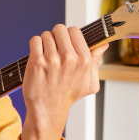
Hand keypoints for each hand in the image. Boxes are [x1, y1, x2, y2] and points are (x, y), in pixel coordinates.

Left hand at [20, 24, 107, 139]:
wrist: (48, 110)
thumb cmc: (68, 96)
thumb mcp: (90, 83)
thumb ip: (96, 61)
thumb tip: (103, 44)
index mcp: (84, 60)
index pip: (75, 31)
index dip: (69, 35)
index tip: (66, 43)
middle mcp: (69, 58)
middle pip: (60, 29)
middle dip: (56, 36)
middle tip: (54, 48)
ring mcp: (52, 59)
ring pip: (46, 35)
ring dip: (45, 42)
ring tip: (46, 55)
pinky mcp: (37, 62)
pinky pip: (35, 40)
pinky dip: (35, 45)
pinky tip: (37, 56)